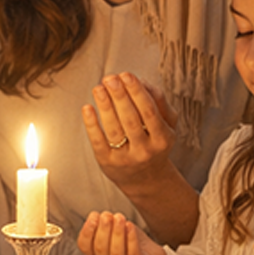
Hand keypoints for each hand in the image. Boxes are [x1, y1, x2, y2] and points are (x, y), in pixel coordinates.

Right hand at [77, 210, 167, 254]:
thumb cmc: (131, 242)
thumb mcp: (117, 231)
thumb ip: (108, 224)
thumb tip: (102, 215)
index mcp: (97, 254)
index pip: (84, 246)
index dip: (86, 231)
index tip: (93, 216)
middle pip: (101, 248)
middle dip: (103, 230)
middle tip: (106, 215)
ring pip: (116, 252)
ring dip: (117, 233)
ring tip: (119, 217)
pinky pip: (133, 254)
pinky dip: (131, 239)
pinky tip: (130, 226)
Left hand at [82, 73, 177, 189]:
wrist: (146, 179)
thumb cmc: (154, 143)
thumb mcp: (166, 125)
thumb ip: (159, 102)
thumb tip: (142, 81)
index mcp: (163, 138)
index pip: (149, 111)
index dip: (137, 92)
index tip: (126, 75)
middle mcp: (146, 150)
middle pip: (131, 119)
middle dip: (119, 96)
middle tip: (109, 78)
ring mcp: (126, 158)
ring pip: (114, 129)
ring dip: (104, 106)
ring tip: (98, 88)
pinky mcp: (108, 163)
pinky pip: (98, 141)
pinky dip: (91, 124)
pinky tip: (87, 108)